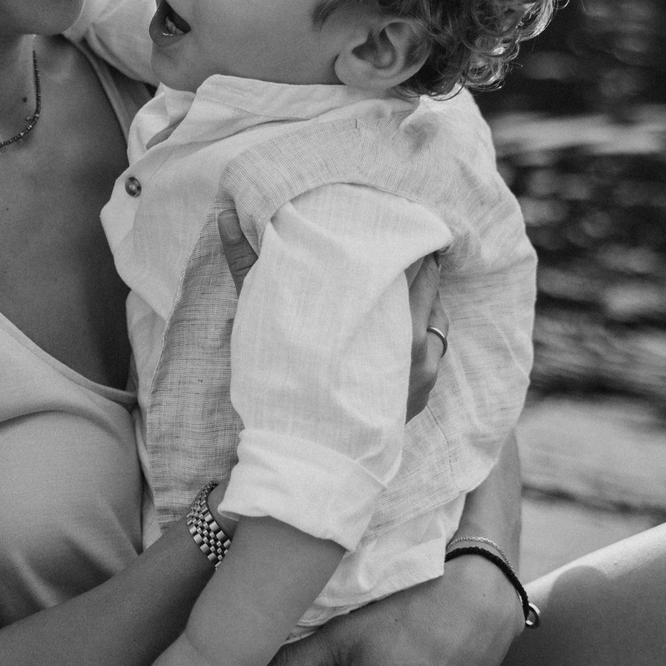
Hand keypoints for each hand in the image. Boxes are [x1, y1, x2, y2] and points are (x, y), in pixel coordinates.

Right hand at [221, 218, 438, 416]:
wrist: (301, 449)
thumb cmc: (280, 381)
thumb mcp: (263, 317)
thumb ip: (247, 263)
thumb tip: (227, 215)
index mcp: (377, 313)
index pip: (406, 260)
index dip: (401, 236)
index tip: (395, 218)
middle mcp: (407, 336)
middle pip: (427, 280)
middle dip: (417, 259)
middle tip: (406, 235)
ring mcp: (422, 364)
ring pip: (436, 310)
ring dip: (427, 291)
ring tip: (411, 271)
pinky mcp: (425, 386)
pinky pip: (439, 342)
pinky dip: (430, 323)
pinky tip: (414, 314)